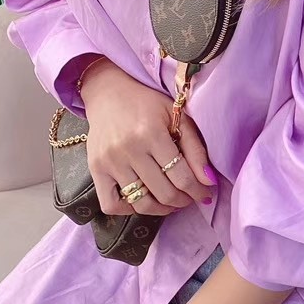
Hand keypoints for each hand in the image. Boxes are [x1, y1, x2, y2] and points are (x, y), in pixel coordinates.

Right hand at [79, 59, 217, 216]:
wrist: (108, 93)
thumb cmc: (147, 104)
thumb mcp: (178, 117)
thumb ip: (195, 149)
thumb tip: (208, 182)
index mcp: (151, 134)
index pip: (181, 177)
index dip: (197, 191)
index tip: (204, 193)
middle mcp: (128, 150)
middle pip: (163, 193)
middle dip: (183, 201)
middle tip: (190, 197)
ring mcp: (109, 162)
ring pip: (140, 203)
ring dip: (162, 209)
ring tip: (171, 202)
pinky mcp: (95, 170)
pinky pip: (111, 205)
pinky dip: (129, 210)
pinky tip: (143, 200)